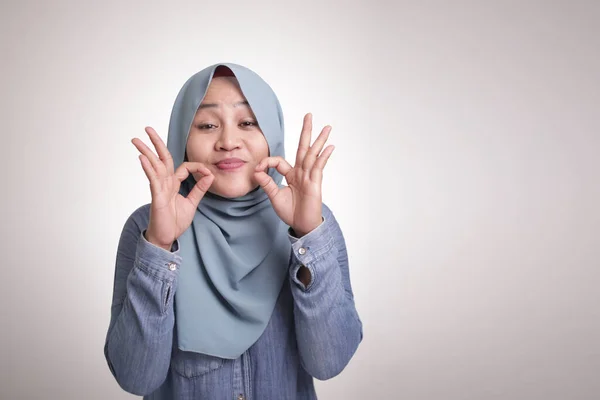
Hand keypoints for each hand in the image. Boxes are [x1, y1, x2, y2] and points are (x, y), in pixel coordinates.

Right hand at [132, 127, 214, 249]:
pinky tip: (142, 158)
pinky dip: (148, 169)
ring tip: (137, 140)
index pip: (183, 167)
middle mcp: (165, 184)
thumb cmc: (175, 222)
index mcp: (174, 185)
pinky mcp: (156, 197)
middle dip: (155, 143)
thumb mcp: (192, 203)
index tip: (208, 172)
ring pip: (154, 167)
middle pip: (161, 159)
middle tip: (147, 129)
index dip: (196, 167)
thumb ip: (200, 189)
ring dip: (146, 152)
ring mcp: (159, 189)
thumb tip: (210, 175)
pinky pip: (152, 180)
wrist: (166, 238)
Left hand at [253, 113, 333, 236]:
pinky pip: (319, 167)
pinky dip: (324, 156)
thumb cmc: (291, 212)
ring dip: (319, 140)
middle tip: (309, 115)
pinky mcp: (315, 183)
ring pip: (312, 154)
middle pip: (302, 148)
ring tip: (326, 127)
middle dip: (305, 132)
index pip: (279, 161)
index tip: (257, 169)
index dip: (267, 162)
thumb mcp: (274, 196)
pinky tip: (329, 147)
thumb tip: (256, 170)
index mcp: (291, 175)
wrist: (301, 225)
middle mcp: (301, 172)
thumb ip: (266, 182)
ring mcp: (309, 176)